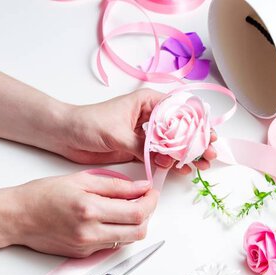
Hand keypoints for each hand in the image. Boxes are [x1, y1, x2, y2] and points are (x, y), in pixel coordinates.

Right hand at [0, 172, 158, 257]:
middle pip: (138, 231)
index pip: (137, 211)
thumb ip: (114, 185)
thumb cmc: (42, 195)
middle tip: (144, 200)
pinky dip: (117, 231)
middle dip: (148, 214)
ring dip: (134, 224)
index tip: (151, 191)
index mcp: (90, 209)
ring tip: (126, 207)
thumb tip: (141, 187)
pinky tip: (107, 218)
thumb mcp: (79, 180)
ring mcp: (87, 246)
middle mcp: (90, 232)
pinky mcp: (83, 254)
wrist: (17, 217)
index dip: (151, 201)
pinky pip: (111, 244)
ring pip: (127, 240)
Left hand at [57, 89, 217, 173]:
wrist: (66, 136)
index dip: (197, 125)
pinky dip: (171, 163)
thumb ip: (142, 145)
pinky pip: (160, 156)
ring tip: (200, 166)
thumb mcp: (117, 133)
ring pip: (173, 144)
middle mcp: (149, 116)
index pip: (180, 111)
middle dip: (196, 143)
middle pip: (181, 129)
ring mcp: (145, 134)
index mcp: (147, 102)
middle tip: (209, 156)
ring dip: (187, 155)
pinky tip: (182, 170)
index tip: (207, 138)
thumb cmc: (87, 124)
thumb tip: (164, 157)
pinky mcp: (138, 149)